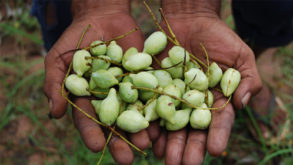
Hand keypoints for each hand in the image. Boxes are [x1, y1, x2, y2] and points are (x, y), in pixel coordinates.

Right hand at [43, 1, 149, 163]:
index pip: (88, 120)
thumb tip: (54, 114)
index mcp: (88, 99)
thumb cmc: (77, 37)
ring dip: (141, 131)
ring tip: (147, 144)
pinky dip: (155, 110)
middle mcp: (109, 99)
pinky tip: (161, 124)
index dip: (91, 133)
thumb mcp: (60, 57)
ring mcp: (128, 91)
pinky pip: (151, 96)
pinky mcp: (145, 80)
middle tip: (126, 160)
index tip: (96, 146)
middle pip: (114, 124)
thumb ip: (55, 83)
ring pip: (135, 115)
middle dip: (119, 142)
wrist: (104, 16)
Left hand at [149, 1, 261, 163]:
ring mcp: (174, 97)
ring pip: (171, 125)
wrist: (190, 20)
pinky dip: (151, 125)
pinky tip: (149, 140)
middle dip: (190, 148)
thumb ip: (248, 80)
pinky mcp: (156, 89)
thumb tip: (242, 104)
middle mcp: (194, 103)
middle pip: (192, 129)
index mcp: (216, 99)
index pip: (219, 121)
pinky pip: (152, 109)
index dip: (217, 135)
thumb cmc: (219, 37)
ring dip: (169, 143)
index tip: (216, 150)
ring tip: (166, 159)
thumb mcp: (240, 55)